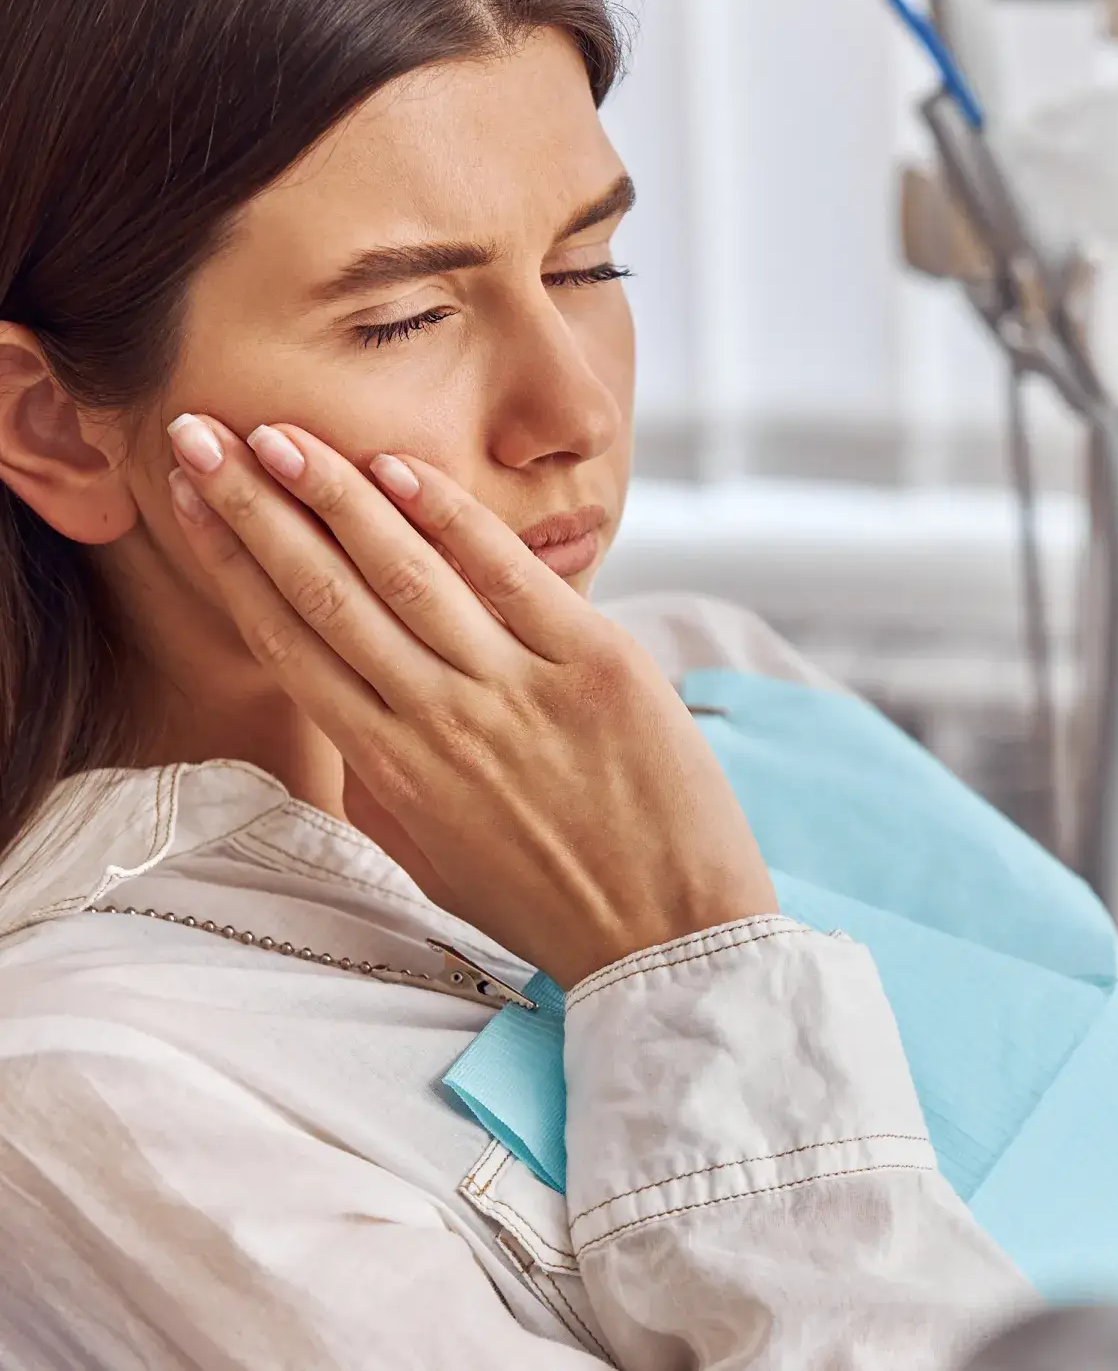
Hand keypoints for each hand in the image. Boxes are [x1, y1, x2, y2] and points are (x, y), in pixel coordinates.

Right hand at [164, 415, 777, 987]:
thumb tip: (342, 702)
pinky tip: (398, 468)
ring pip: (405, 575)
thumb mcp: (436, 853)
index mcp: (392, 768)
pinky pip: (509, 576)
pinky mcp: (595, 666)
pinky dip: (451, 518)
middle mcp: (439, 722)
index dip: (232, 564)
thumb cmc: (548, 900)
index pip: (290, 642)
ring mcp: (517, 690)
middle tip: (198, 435)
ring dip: (334, 496)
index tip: (190, 500)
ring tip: (276, 435)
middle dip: (255, 508)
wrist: (669, 939)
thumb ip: (382, 777)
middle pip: (326, 594)